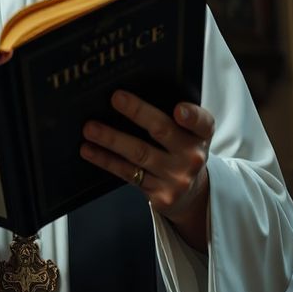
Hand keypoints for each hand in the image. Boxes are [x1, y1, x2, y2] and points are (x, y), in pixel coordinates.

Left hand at [80, 90, 213, 249]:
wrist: (191, 195)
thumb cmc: (181, 151)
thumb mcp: (188, 134)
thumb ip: (170, 116)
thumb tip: (127, 96)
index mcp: (201, 135)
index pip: (203, 123)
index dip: (192, 116)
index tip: (178, 110)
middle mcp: (192, 157)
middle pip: (163, 131)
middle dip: (138, 112)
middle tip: (115, 98)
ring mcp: (176, 178)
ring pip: (139, 154)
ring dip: (112, 139)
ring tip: (90, 128)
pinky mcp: (160, 196)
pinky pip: (128, 173)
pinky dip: (106, 160)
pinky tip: (89, 150)